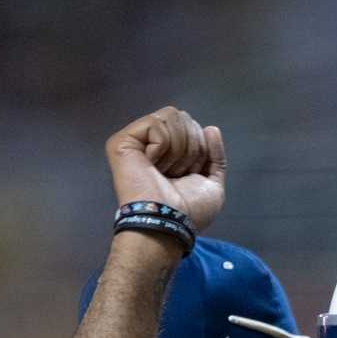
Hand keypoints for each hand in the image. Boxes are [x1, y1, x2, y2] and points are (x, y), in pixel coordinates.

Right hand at [105, 108, 225, 229]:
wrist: (170, 221)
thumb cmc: (190, 211)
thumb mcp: (212, 184)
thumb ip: (214, 156)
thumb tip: (211, 128)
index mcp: (170, 153)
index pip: (191, 126)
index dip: (199, 149)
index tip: (191, 174)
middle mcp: (152, 144)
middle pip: (183, 118)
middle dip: (191, 148)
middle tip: (178, 174)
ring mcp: (136, 141)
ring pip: (171, 117)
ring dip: (178, 149)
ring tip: (165, 172)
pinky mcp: (122, 141)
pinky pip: (156, 124)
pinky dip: (163, 147)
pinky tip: (152, 166)